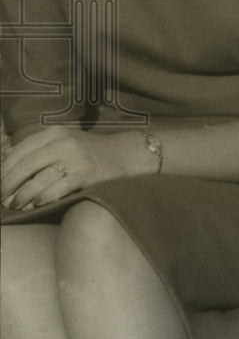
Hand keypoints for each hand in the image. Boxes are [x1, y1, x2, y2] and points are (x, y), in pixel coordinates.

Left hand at [0, 127, 147, 210]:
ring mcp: (76, 158)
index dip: (3, 170)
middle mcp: (64, 142)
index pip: (19, 151)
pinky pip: (57, 189)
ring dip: (22, 196)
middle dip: (7, 186)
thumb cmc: (90, 152)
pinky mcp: (86, 175)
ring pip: (38, 180)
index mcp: (55, 133)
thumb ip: (41, 150)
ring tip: (15, 205)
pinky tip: (36, 204)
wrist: (126, 154)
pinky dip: (43, 198)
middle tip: (2, 199)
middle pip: (24, 166)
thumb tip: (8, 168)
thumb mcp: (65, 141)